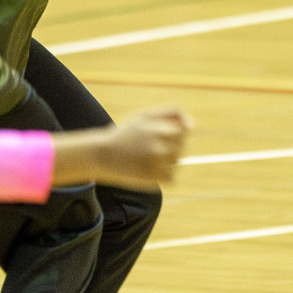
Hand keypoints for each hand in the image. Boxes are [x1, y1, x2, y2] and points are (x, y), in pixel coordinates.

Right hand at [53, 108, 192, 189]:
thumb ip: (172, 113)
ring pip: (177, 163)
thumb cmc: (126, 133)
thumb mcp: (146, 115)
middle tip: (147, 148)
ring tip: (145, 159)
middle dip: (169, 147)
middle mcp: (159, 146)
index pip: (183, 132)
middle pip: (181, 148)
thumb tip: (191, 126)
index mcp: (159, 129)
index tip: (157, 136)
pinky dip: (163, 176)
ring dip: (167, 162)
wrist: (100, 155)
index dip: (172, 134)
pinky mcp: (152, 179)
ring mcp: (156, 164)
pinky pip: (171, 178)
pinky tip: (147, 171)